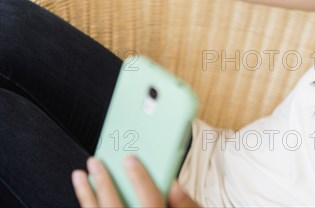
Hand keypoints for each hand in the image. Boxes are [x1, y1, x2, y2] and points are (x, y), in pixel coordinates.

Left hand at [71, 156, 201, 206]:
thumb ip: (187, 204)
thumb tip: (174, 184)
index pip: (150, 203)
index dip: (140, 180)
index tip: (130, 159)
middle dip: (104, 183)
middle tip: (96, 162)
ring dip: (87, 196)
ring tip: (81, 175)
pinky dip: (89, 207)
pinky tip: (87, 198)